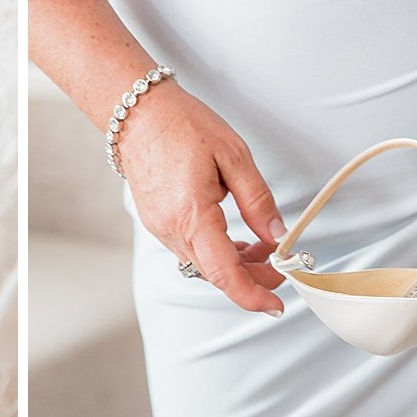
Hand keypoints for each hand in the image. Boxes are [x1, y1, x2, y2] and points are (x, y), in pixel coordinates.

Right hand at [118, 82, 286, 314]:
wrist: (137, 112)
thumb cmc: (180, 124)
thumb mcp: (233, 155)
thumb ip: (258, 200)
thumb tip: (277, 234)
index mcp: (191, 215)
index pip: (224, 273)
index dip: (252, 296)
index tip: (275, 304)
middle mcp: (170, 229)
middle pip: (215, 275)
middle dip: (251, 280)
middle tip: (279, 269)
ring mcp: (159, 228)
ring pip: (202, 265)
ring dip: (234, 266)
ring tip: (261, 250)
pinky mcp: (156, 222)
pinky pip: (189, 250)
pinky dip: (215, 253)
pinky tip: (233, 239)